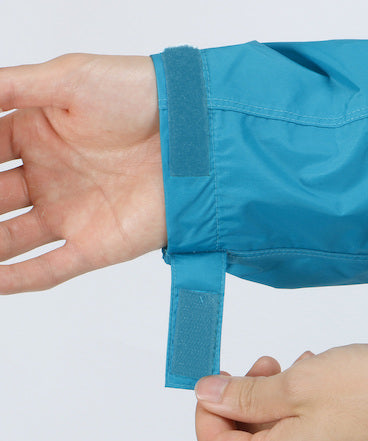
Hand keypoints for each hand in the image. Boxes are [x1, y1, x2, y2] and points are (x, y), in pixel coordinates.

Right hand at [0, 54, 164, 291]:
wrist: (193, 131)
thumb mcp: (67, 79)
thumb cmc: (138, 95)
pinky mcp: (97, 244)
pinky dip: (16, 279)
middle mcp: (50, 176)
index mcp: (35, 135)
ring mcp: (72, 212)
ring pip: (9, 239)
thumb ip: (8, 88)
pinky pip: (49, 268)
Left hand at [195, 344, 367, 440]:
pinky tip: (312, 381)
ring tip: (293, 369)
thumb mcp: (296, 384)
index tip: (219, 378)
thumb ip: (244, 395)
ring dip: (271, 401)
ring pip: (270, 440)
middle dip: (243, 401)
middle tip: (264, 366)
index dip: (207, 410)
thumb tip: (206, 394)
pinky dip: (294, 411)